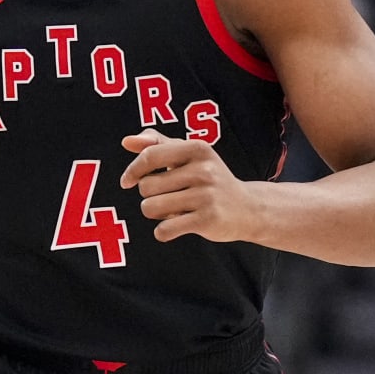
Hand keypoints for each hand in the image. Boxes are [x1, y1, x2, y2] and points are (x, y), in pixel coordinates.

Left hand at [119, 131, 256, 243]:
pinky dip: (163, 232)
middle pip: (146, 186)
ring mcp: (206, 196)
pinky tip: (177, 226)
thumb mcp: (188, 155)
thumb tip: (127, 141)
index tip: (127, 181)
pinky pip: (164, 229)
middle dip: (149, 195)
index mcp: (197, 148)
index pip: (150, 155)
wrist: (247, 208)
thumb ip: (157, 143)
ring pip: (151, 208)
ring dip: (155, 213)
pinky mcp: (206, 220)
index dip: (132, 170)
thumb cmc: (208, 179)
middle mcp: (203, 170)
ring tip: (173, 210)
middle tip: (169, 196)